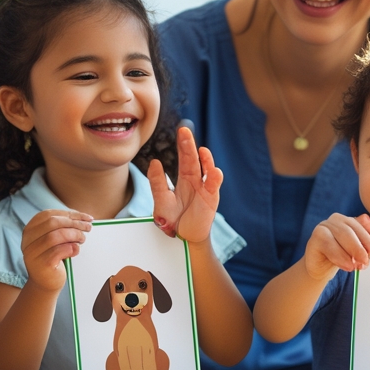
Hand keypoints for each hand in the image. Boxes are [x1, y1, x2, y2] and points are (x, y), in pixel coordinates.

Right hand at [21, 209, 92, 291]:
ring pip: (55, 235)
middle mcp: (27, 240)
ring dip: (74, 235)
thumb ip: (62, 227)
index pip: (48, 214)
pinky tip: (76, 251)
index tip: (86, 217)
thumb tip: (83, 217)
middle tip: (88, 228)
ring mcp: (33, 253)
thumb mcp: (54, 240)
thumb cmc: (53, 258)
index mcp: (29, 230)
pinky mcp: (41, 264)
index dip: (69, 214)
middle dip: (74, 223)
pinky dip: (71, 248)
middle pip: (52, 223)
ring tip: (82, 239)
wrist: (46, 283)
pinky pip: (59, 250)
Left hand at [149, 127, 223, 243]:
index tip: (181, 130)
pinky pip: (214, 185)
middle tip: (185, 130)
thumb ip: (157, 183)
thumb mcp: (161, 201)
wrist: (184, 238)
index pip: (184, 157)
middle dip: (189, 145)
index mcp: (184, 178)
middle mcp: (196, 180)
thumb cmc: (172, 219)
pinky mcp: (211, 198)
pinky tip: (213, 171)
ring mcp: (205, 188)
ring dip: (205, 159)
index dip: (183, 144)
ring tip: (201, 150)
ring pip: (206, 170)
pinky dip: (215, 177)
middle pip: (193, 159)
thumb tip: (155, 162)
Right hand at [302, 213, 369, 280]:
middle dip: (360, 246)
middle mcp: (336, 220)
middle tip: (365, 260)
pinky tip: (347, 266)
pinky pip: (329, 244)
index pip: (362, 221)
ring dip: (352, 251)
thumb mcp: (356, 252)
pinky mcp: (315, 237)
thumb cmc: (339, 257)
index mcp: (349, 220)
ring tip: (356, 266)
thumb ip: (364, 245)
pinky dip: (340, 256)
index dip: (369, 233)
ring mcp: (324, 226)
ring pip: (342, 234)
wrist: (320, 269)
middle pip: (351, 229)